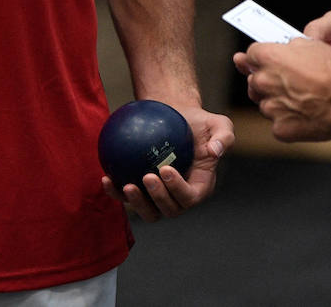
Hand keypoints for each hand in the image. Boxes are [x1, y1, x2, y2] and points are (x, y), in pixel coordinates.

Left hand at [102, 105, 234, 221]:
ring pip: (148, 211)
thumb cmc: (197, 122)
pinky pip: (126, 197)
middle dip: (158, 198)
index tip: (165, 169)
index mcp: (200, 187)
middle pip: (170, 209)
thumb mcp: (219, 124)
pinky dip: (115, 193)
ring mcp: (159, 197)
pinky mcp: (140, 190)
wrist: (174, 118)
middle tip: (147, 176)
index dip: (178, 190)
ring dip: (136, 204)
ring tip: (126, 185)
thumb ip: (224, 137)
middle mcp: (180, 197)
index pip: (191, 197)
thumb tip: (215, 152)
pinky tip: (106, 178)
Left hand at [234, 38, 330, 141]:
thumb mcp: (309, 44)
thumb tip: (278, 50)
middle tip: (290, 84)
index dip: (262, 60)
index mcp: (268, 57)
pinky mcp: (280, 129)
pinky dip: (289, 122)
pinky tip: (306, 115)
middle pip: (255, 81)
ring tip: (302, 100)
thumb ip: (285, 47)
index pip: (251, 56)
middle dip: (268, 82)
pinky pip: (278, 124)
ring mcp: (271, 107)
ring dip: (278, 103)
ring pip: (266, 104)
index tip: (269, 63)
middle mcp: (264, 82)